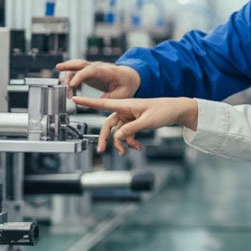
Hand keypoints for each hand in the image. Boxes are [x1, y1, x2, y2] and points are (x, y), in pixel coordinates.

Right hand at [56, 59, 140, 98]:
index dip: (80, 75)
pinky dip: (69, 81)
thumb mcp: (121, 95)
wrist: (129, 77)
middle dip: (69, 64)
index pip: (91, 70)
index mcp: (108, 71)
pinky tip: (69, 92)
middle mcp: (98, 67)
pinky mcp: (88, 73)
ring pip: (76, 67)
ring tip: (66, 94)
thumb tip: (93, 104)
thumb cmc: (126, 85)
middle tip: (58, 68)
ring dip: (67, 77)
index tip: (72, 84)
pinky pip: (75, 73)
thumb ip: (108, 99)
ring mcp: (92, 69)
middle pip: (81, 63)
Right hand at [71, 96, 197, 154]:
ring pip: (118, 133)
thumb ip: (131, 130)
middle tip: (101, 150)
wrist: (175, 111)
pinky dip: (131, 142)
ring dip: (122, 143)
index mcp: (125, 104)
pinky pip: (127, 135)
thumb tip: (117, 137)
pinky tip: (138, 147)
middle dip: (105, 138)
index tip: (74, 99)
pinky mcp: (134, 123)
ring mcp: (129, 117)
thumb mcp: (147, 122)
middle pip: (108, 125)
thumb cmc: (163, 111)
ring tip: (130, 151)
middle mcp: (125, 110)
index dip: (88, 102)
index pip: (103, 103)